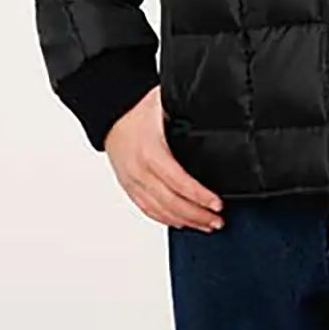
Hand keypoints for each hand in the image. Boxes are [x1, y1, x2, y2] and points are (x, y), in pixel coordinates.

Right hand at [103, 85, 225, 232]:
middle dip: (197, 215)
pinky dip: (166, 219)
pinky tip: (182, 222)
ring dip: (185, 221)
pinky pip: (148, 210)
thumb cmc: (137, 108)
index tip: (217, 203)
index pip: (179, 182)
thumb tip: (210, 111)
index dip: (199, 196)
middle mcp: (140, 171)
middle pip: (171, 203)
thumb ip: (187, 112)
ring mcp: (133, 182)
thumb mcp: (165, 105)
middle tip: (218, 220)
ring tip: (206, 224)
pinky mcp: (129, 187)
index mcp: (151, 152)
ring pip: (160, 211)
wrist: (110, 112)